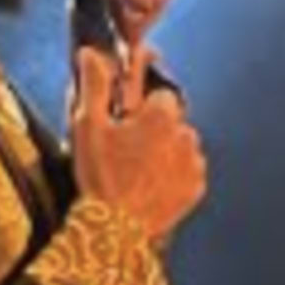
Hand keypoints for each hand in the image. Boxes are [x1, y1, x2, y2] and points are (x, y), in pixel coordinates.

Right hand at [71, 38, 210, 241]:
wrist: (115, 231)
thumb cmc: (101, 176)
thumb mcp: (88, 126)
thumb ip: (94, 84)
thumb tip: (91, 52)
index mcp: (162, 114)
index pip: (160, 95)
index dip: (142, 108)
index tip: (127, 121)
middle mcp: (186, 134)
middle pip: (172, 121)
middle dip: (154, 130)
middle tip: (127, 151)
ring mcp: (194, 163)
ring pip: (181, 146)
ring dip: (166, 152)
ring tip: (138, 172)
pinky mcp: (196, 188)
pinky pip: (187, 172)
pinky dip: (173, 176)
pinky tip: (150, 187)